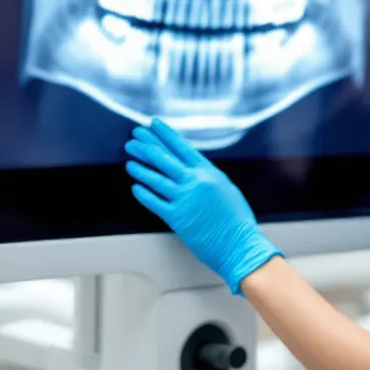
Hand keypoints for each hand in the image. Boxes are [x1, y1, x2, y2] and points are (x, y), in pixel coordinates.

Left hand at [124, 118, 281, 294]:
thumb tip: (194, 170)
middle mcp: (196, 182)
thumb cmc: (237, 220)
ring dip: (141, 168)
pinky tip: (135, 187)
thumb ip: (208, 177)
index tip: (154, 125)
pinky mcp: (177, 218)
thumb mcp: (226, 189)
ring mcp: (185, 199)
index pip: (182, 146)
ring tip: (130, 161)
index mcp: (209, 172)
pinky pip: (154, 202)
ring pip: (156, 179)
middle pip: (165, 158)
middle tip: (135, 137)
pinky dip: (143, 193)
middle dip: (147, 145)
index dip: (165, 134)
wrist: (240, 244)